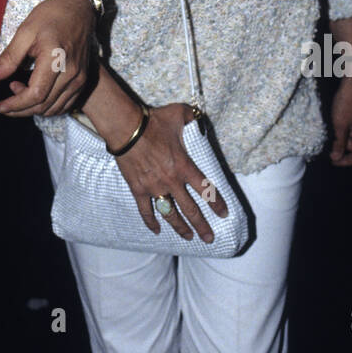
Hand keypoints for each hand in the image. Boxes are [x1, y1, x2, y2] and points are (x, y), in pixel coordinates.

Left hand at [0, 0, 95, 116]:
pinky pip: (64, 104)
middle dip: (20, 109)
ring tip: (18, 92)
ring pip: (54, 108)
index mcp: (56, 60)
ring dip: (33, 108)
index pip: (35, 94)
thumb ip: (8, 58)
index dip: (15, 104)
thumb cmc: (51, 16)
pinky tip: (35, 94)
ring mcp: (79, 78)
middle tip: (5, 103)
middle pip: (44, 105)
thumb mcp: (26, 32)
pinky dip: (47, 106)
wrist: (79, 8)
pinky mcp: (82, 80)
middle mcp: (72, 73)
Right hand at [115, 103, 227, 243]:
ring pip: (170, 214)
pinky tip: (156, 231)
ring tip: (188, 238)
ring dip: (180, 228)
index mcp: (184, 166)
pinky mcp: (138, 189)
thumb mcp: (178, 114)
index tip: (224, 215)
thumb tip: (198, 116)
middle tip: (209, 238)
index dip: (217, 204)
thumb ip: (192, 117)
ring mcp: (154, 188)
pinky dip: (150, 222)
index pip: (205, 190)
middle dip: (202, 226)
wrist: (127, 129)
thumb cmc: (153, 122)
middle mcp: (172, 181)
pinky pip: (145, 210)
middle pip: (190, 210)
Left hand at [330, 77, 351, 165]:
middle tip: (330, 149)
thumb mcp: (340, 124)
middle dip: (345, 150)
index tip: (334, 161)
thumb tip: (336, 157)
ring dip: (345, 139)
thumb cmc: (348, 101)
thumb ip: (339, 142)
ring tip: (333, 134)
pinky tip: (338, 125)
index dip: (346, 162)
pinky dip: (348, 130)